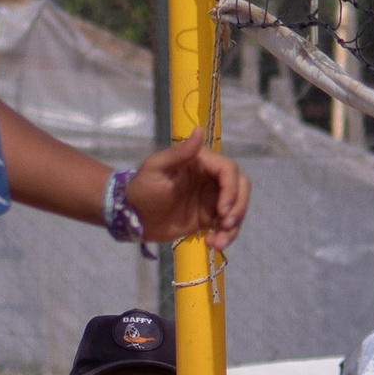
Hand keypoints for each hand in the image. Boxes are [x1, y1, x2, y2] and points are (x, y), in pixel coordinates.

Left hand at [128, 134, 249, 249]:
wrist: (133, 218)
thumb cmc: (142, 189)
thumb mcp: (156, 169)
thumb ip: (179, 153)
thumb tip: (200, 130)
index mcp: (201, 161)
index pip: (228, 170)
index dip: (231, 189)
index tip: (222, 211)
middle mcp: (211, 177)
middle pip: (241, 186)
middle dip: (238, 206)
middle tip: (226, 224)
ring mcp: (212, 198)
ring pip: (237, 207)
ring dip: (234, 225)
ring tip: (218, 242)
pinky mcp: (209, 217)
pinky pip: (227, 224)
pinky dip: (226, 236)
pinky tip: (213, 244)